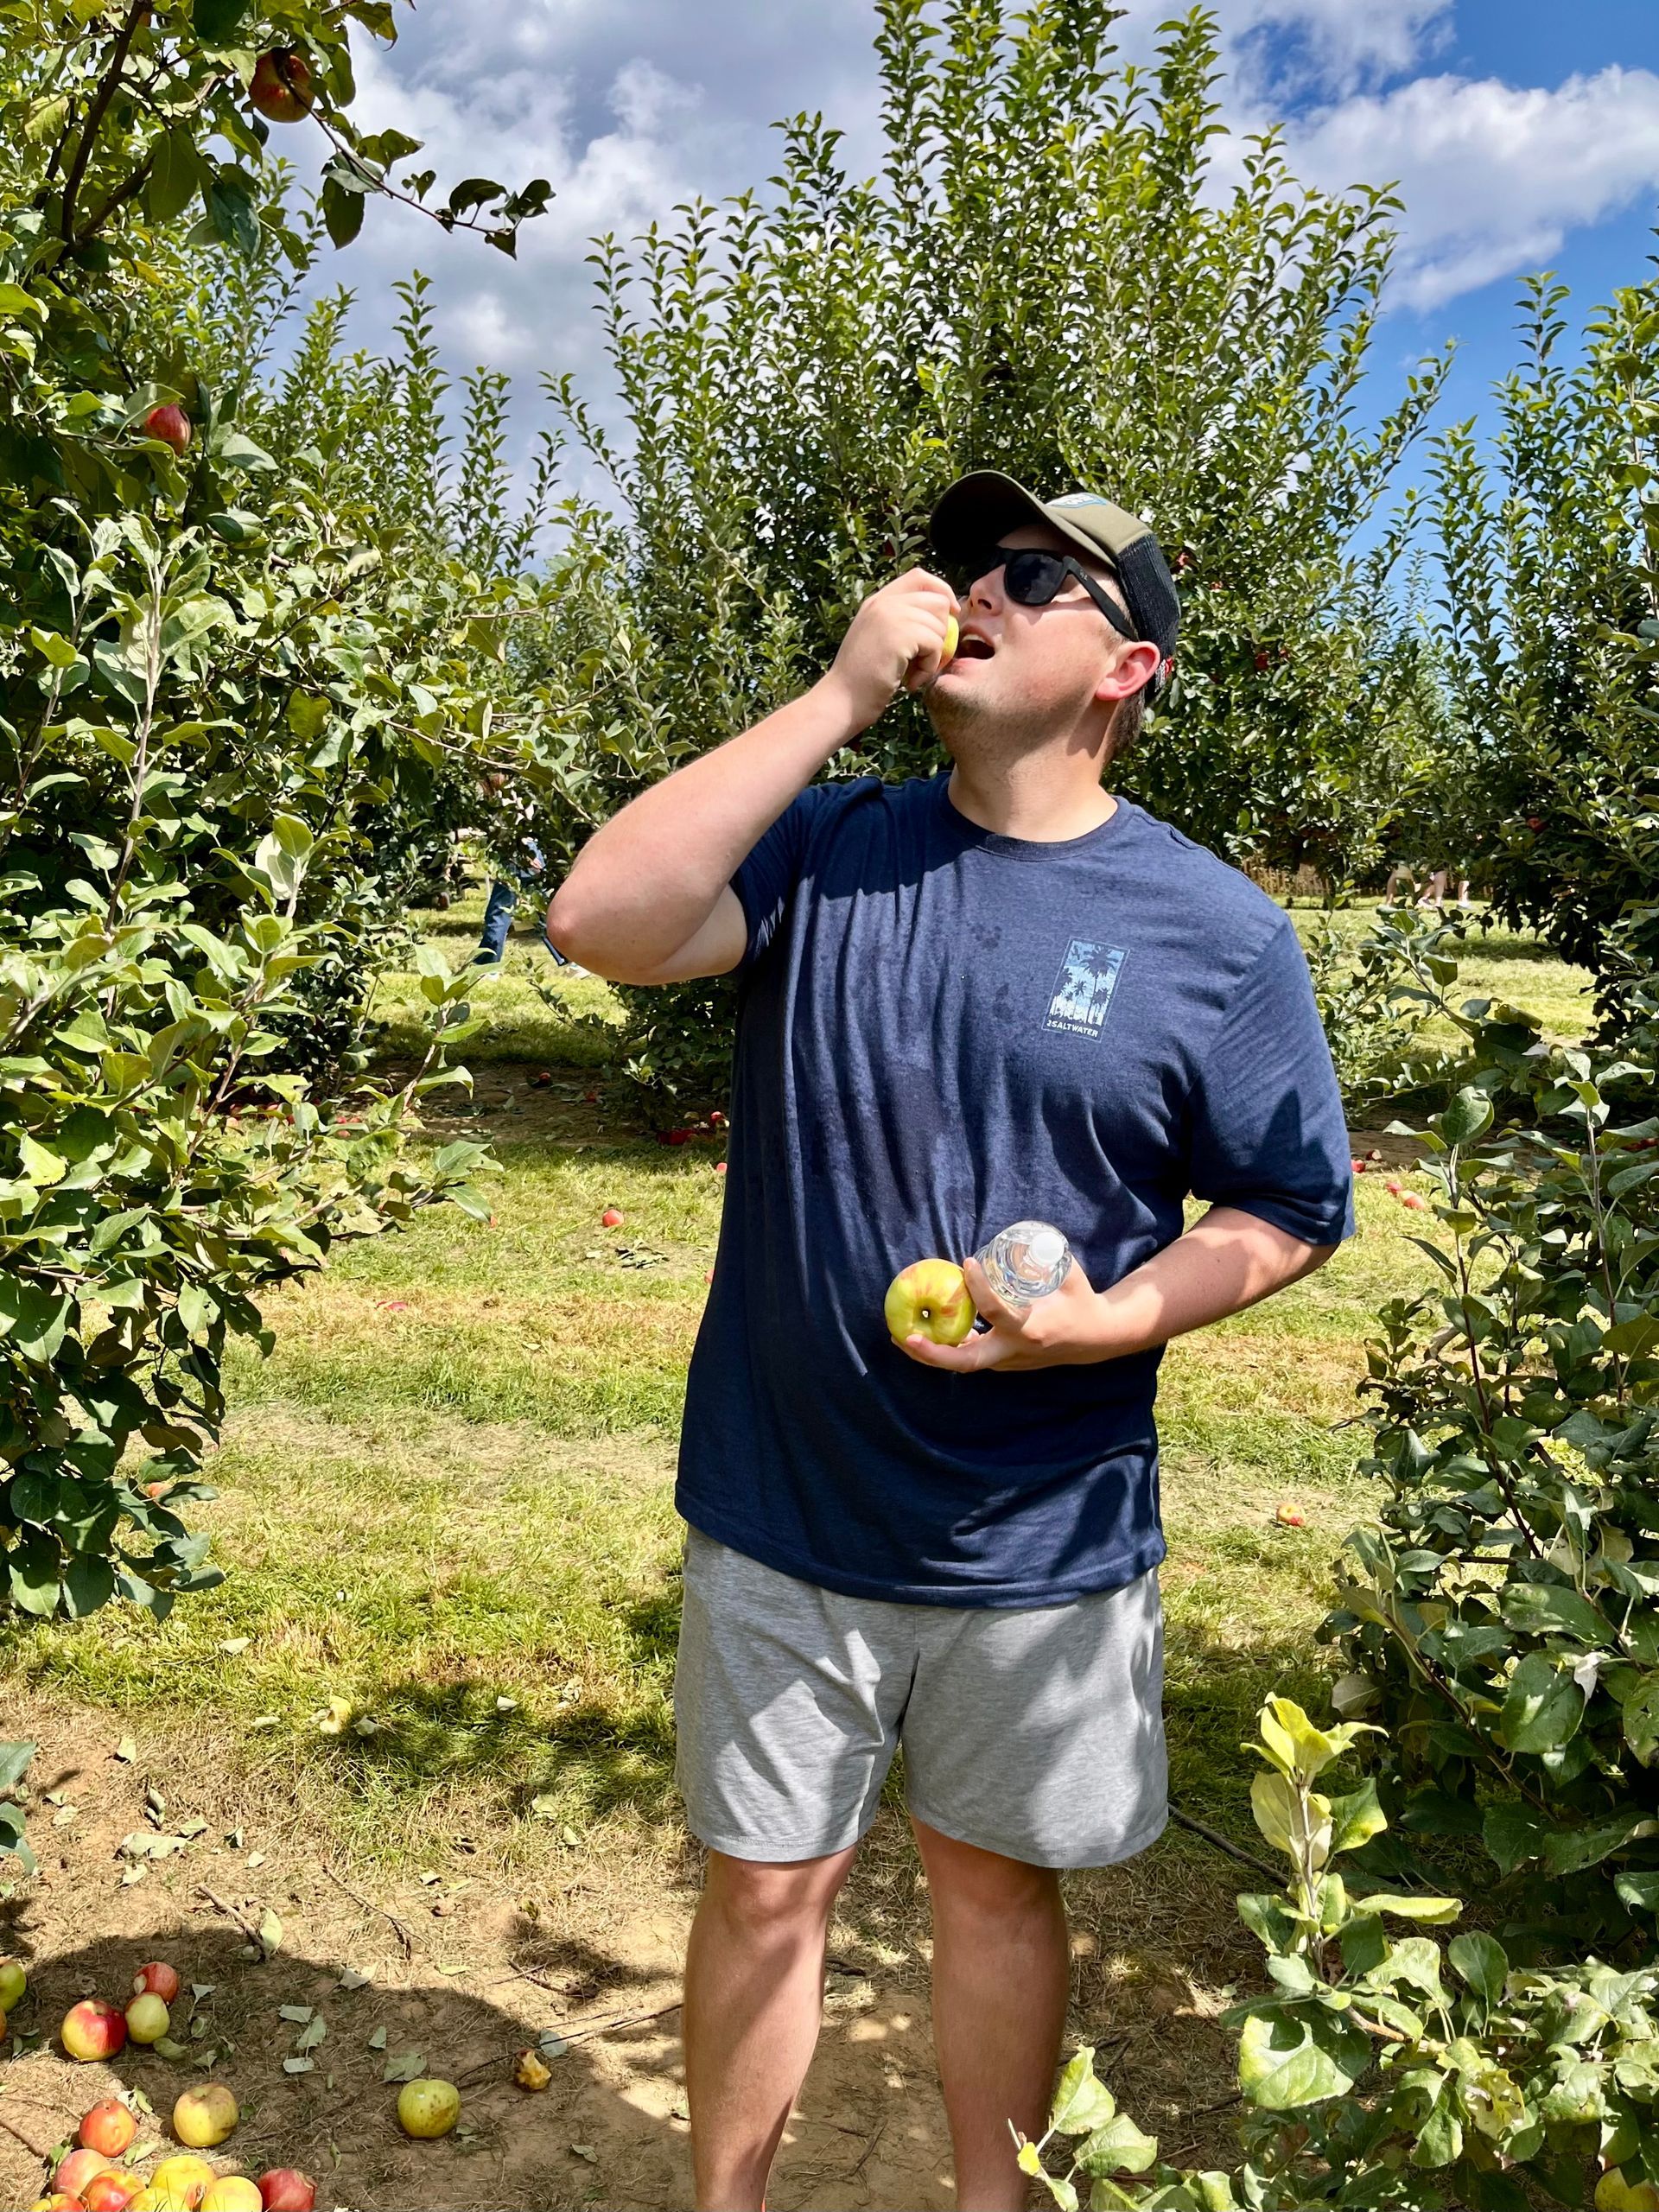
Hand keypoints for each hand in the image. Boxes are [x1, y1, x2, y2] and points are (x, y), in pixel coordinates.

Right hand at [826, 569, 960, 727]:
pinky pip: (936, 644)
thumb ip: (902, 622)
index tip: (950, 616)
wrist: (841, 701)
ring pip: (940, 626)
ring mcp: (890, 616)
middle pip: (938, 600)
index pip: (920, 577)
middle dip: (942, 631)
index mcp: (878, 601)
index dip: (942, 592)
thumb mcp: (878, 639)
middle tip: (925, 658)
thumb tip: (944, 616)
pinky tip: (910, 682)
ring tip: (912, 674)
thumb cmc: (861, 680)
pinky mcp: (899, 634)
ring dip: (934, 656)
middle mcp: (884, 602)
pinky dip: (929, 667)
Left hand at [898, 1253, 1119, 1372]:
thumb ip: (1041, 1255)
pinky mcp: (1002, 1362)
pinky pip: (969, 1356)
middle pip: (968, 1361)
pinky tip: (921, 1332)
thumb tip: (1012, 1235)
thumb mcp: (1068, 1273)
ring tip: (899, 1333)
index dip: (979, 1289)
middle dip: (934, 1352)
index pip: (997, 1312)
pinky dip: (945, 1346)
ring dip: (930, 1352)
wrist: (1094, 1338)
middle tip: (906, 1336)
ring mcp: (1008, 1361)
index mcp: (1032, 1329)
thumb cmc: (1080, 1300)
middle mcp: (1015, 1351)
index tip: (967, 1264)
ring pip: (963, 1363)